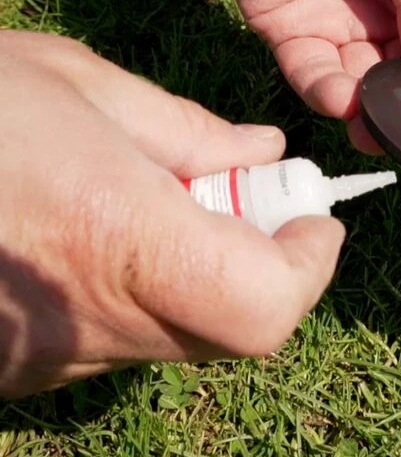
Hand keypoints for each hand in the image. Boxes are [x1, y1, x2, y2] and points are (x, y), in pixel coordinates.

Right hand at [0, 30, 344, 398]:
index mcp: (114, 238)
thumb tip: (265, 157)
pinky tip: (100, 235)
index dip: (308, 268)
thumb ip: (191, 133)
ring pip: (178, 337)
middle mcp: (84, 320)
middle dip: (265, 263)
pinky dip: (144, 292)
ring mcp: (43, 359)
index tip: (314, 219)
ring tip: (157, 203)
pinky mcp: (15, 369)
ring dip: (205, 275)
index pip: (262, 307)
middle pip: (232, 329)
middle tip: (246, 197)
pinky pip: (118, 340)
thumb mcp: (81, 87)